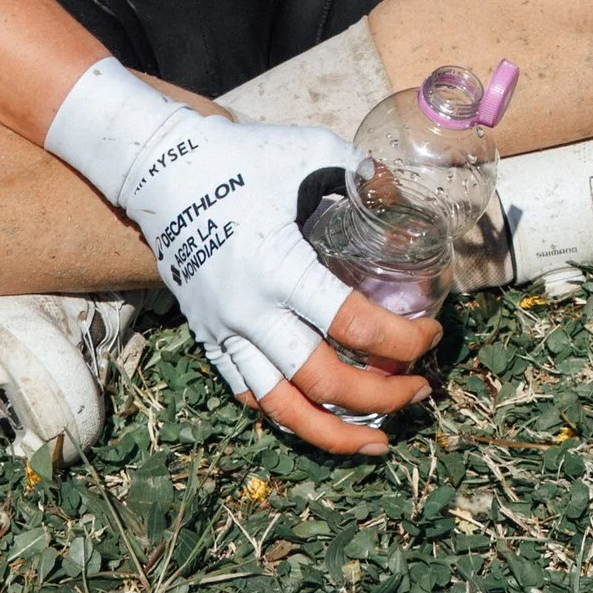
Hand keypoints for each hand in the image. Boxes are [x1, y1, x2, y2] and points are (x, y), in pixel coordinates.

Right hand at [45, 60, 435, 457]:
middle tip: (420, 389)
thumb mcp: (310, 153)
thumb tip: (404, 199)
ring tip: (376, 439)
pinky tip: (322, 419)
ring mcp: (224, 330)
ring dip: (334, 432)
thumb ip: (362, 177)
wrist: (160, 169)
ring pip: (281, 407)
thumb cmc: (241, 157)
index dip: (402, 340)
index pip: (353, 325)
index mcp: (280, 267)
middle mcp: (250, 310)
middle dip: (381, 395)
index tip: (432, 334)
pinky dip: (288, 414)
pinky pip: (250, 393)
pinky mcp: (207, 337)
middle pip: (322, 381)